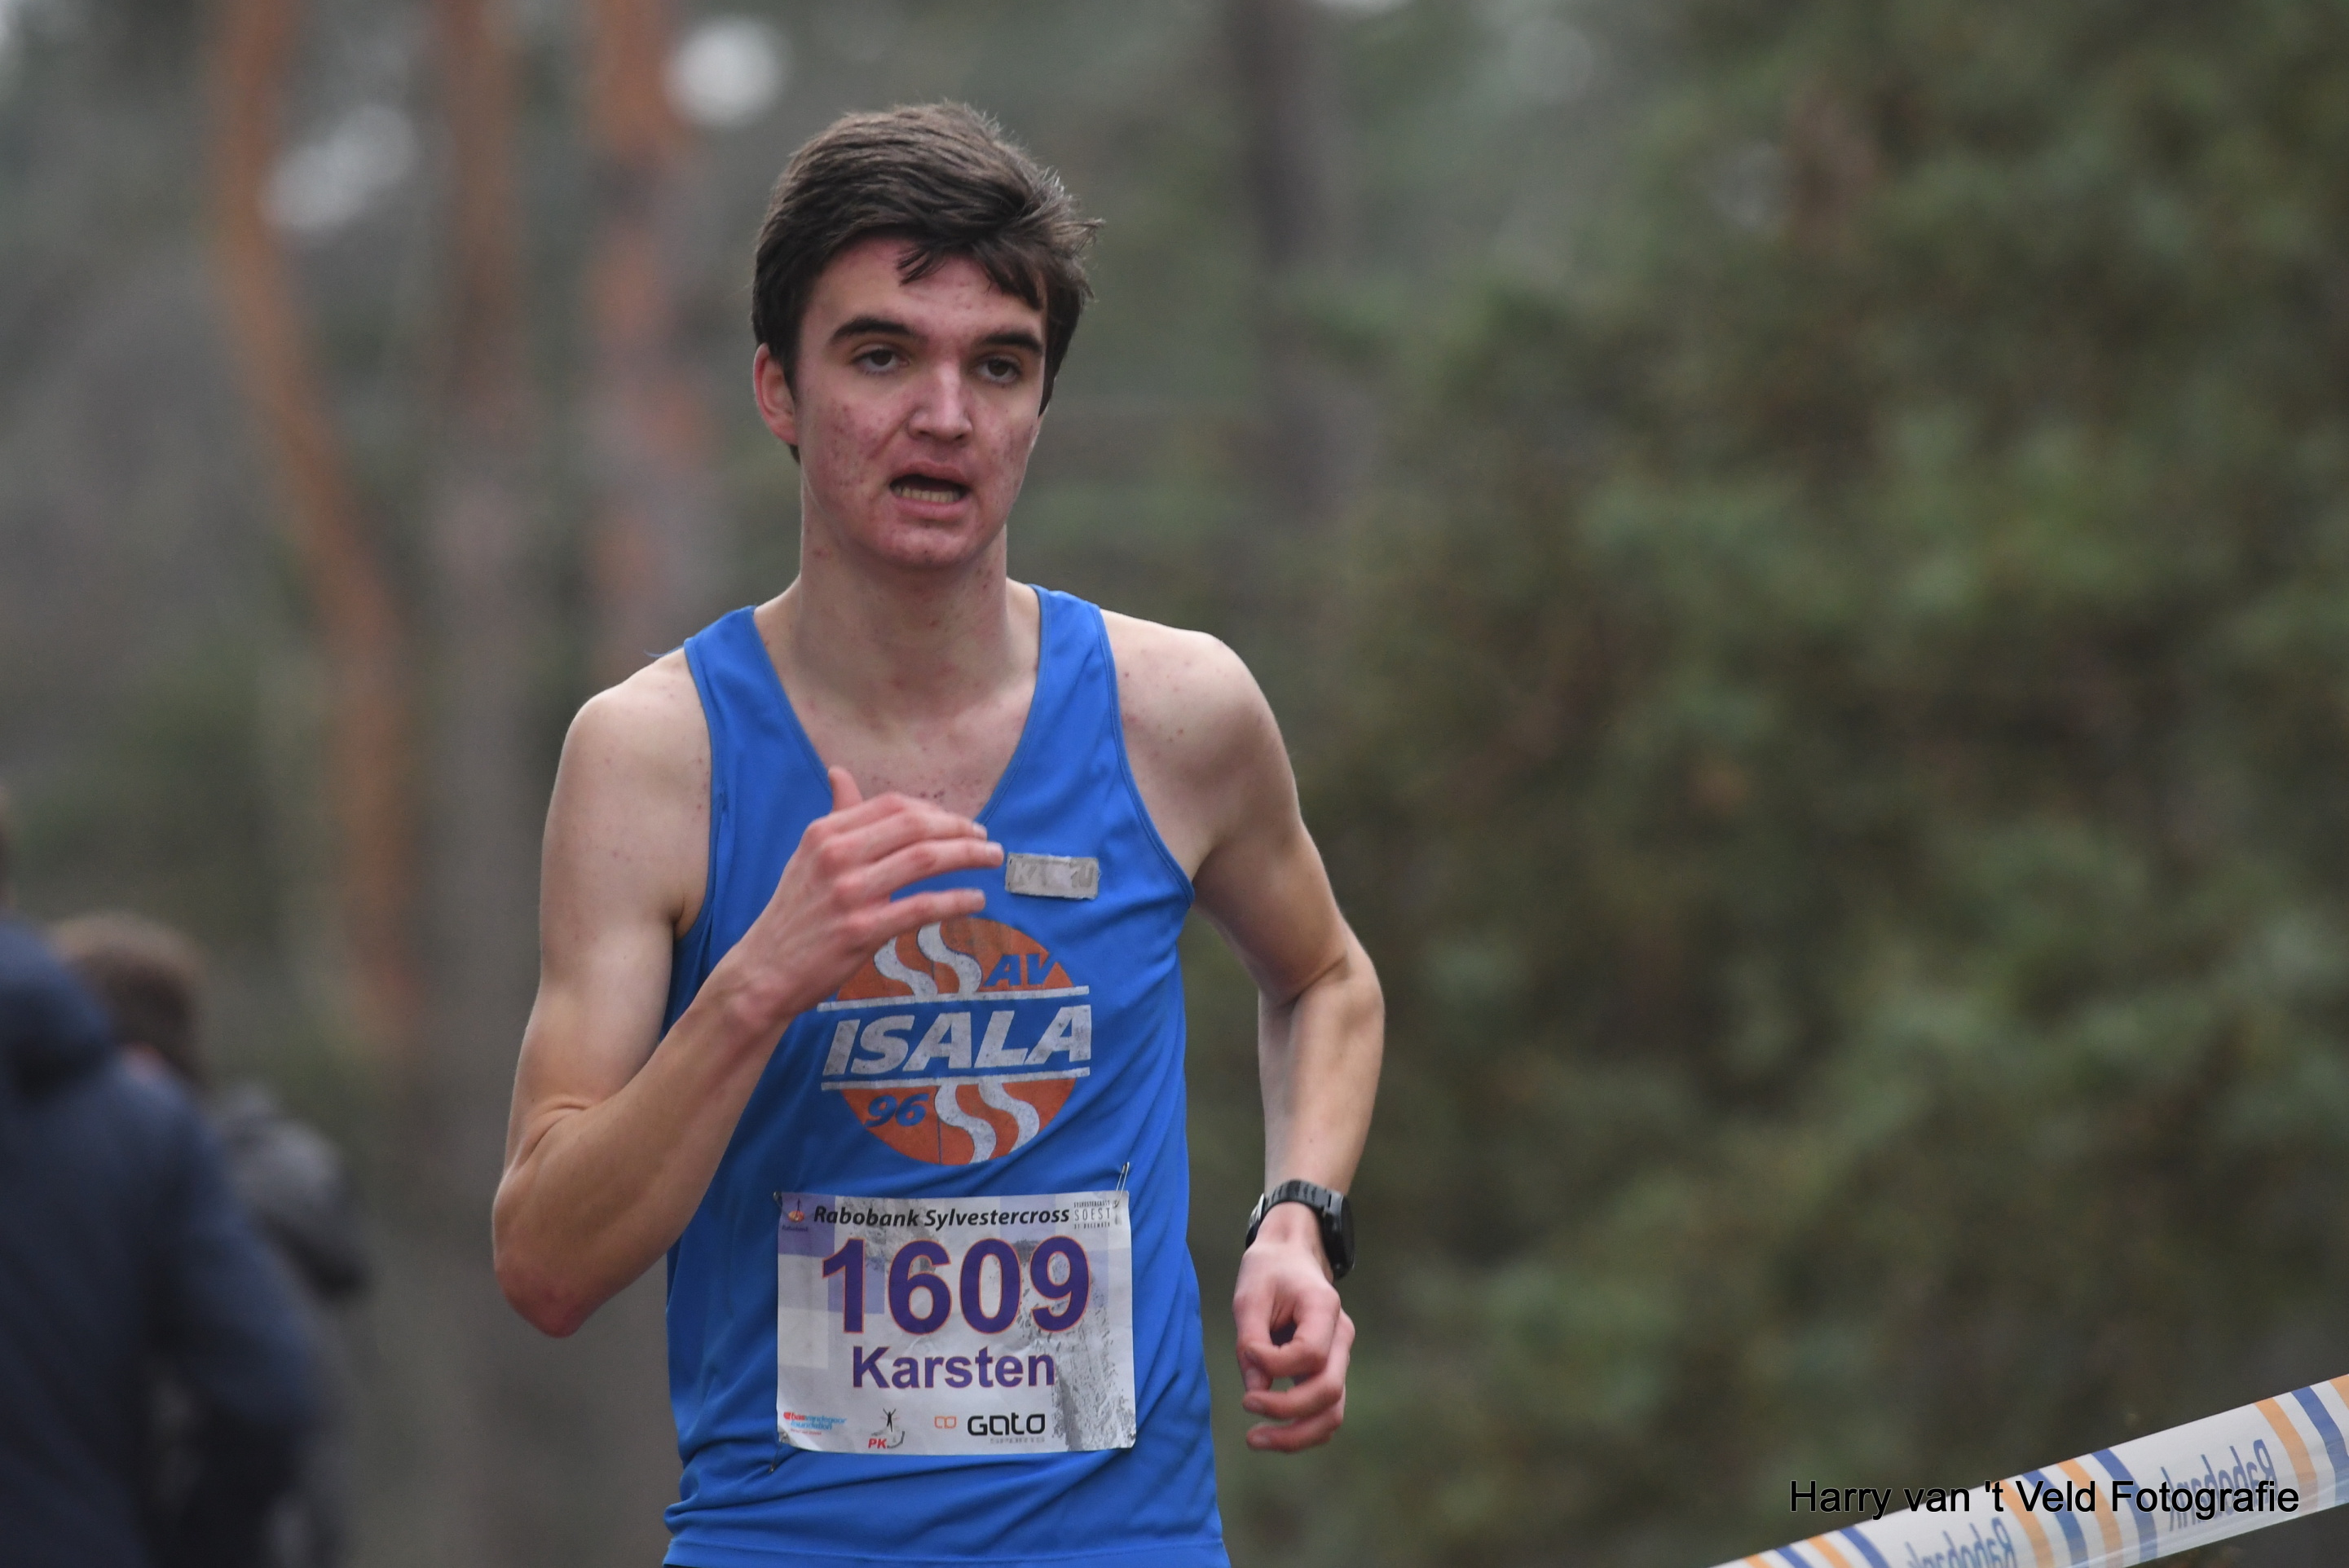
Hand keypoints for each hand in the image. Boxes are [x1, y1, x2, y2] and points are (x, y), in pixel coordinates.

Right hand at [713, 767, 1004, 1030]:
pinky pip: (922, 907)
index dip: (934, 811)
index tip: (959, 823)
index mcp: (825, 832)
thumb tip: (840, 773)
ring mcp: (849, 893)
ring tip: (992, 859)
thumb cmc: (794, 912)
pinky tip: (975, 899)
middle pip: (915, 827)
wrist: (765, 971)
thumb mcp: (808, 856)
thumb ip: (836, 816)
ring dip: (969, 856)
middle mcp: (835, 856)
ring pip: (925, 860)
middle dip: (960, 829)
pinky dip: (956, 900)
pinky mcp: (861, 931)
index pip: (893, 805)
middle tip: (987, 840)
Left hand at [1232, 1205, 1353, 1451]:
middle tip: (1246, 1406)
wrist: (1290, 1256)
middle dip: (1286, 1411)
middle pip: (1329, 1392)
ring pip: (1333, 1412)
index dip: (1275, 1365)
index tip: (1247, 1353)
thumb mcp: (1249, 1295)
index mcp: (1324, 1308)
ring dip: (1297, 1435)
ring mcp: (1339, 1356)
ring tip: (1255, 1440)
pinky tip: (1271, 1431)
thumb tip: (1255, 1389)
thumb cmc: (1269, 1271)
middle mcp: (1340, 1336)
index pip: (1310, 1354)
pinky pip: (1324, 1411)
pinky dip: (1300, 1429)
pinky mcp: (1328, 1371)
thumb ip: (1251, 1340)